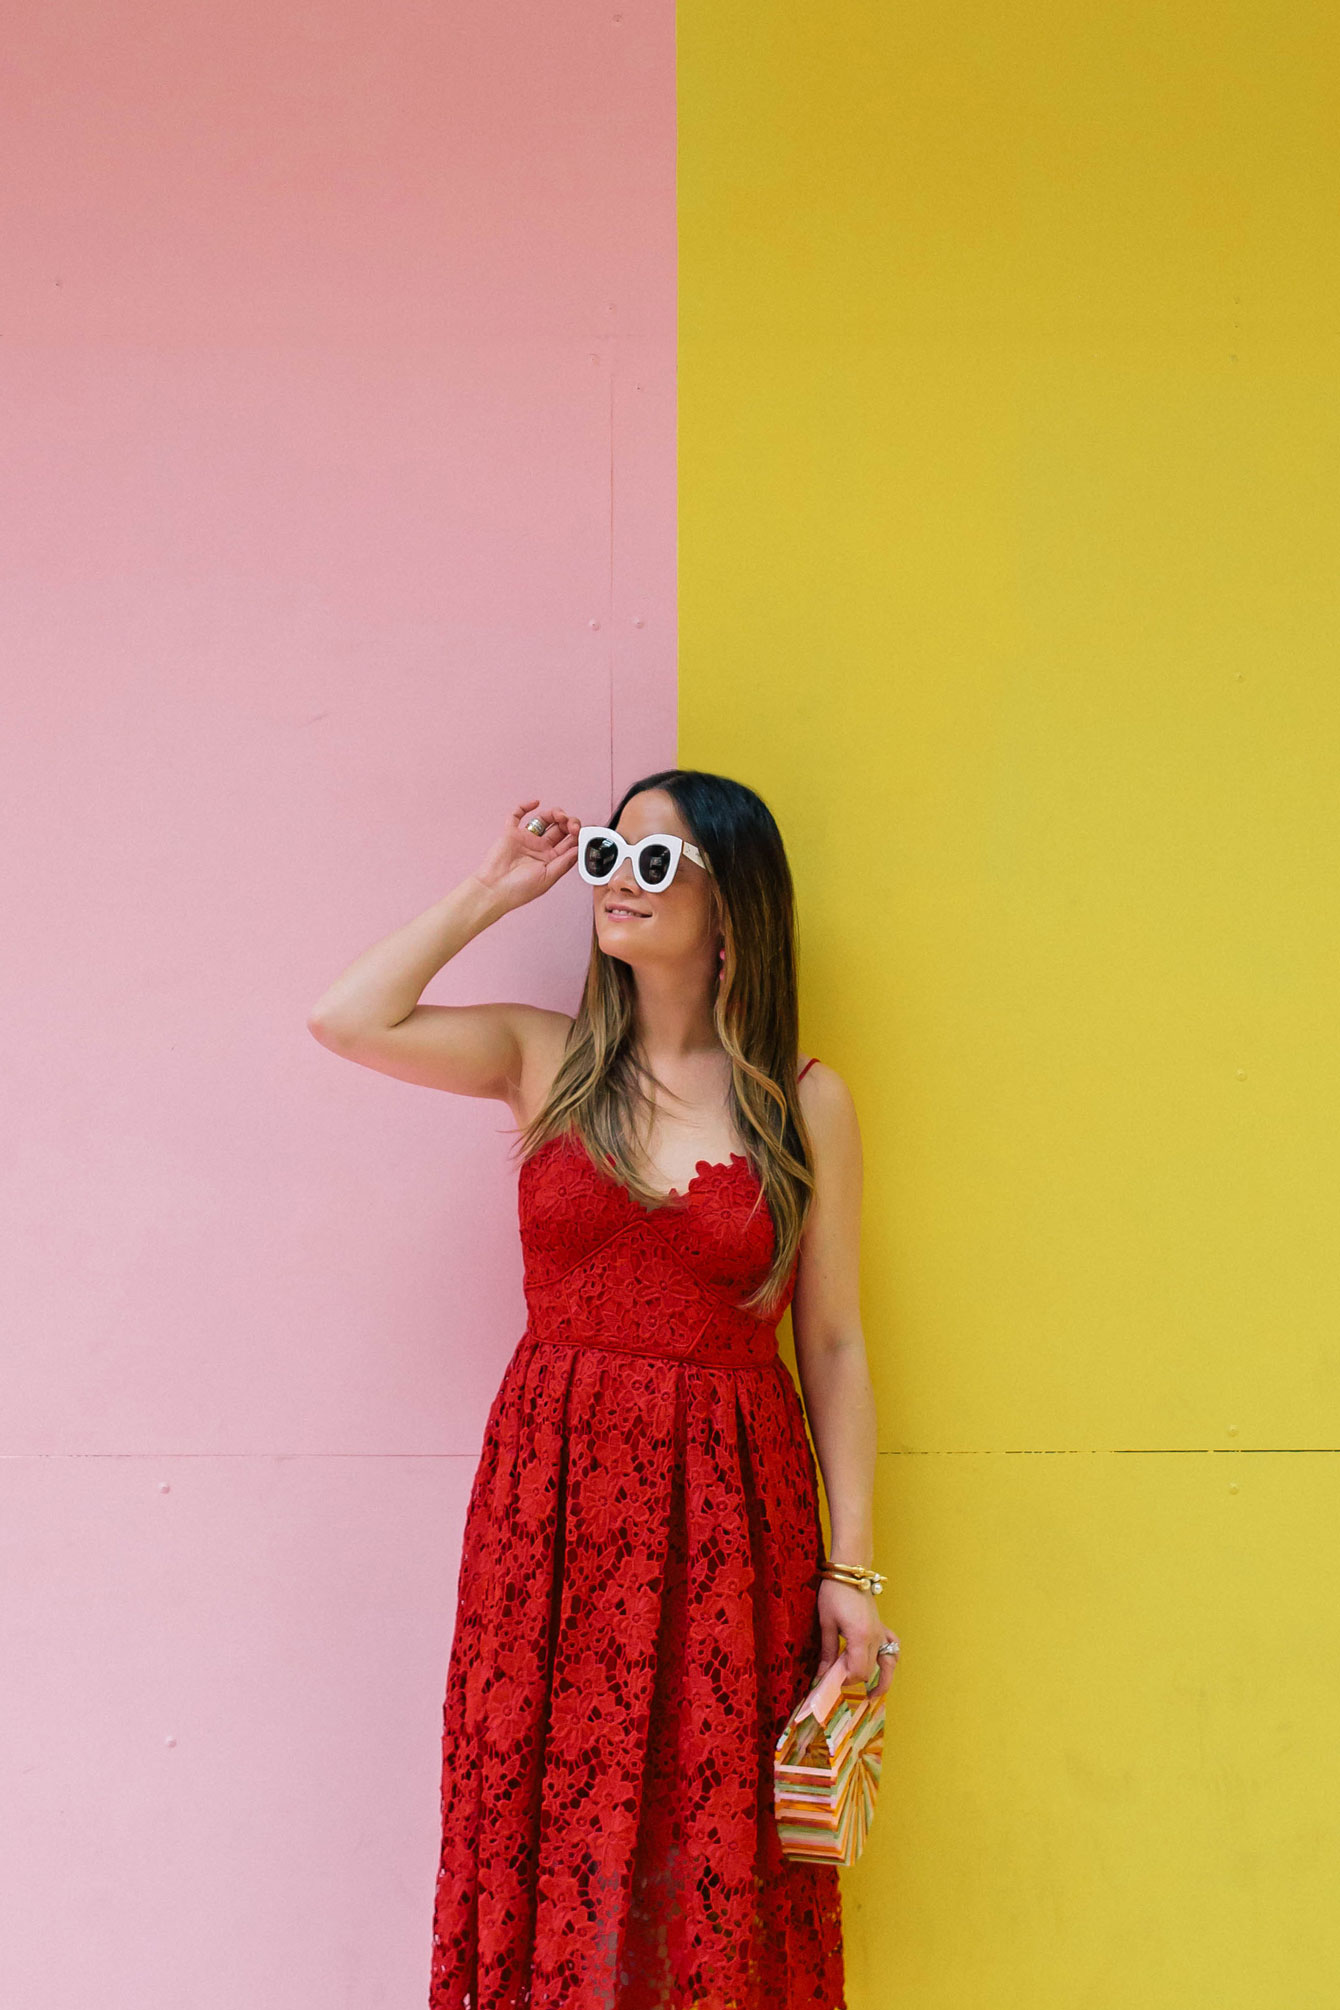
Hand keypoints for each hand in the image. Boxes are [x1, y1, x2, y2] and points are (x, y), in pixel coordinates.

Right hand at [472, 799, 580, 909]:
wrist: (494, 890)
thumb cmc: (519, 890)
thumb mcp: (548, 878)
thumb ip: (564, 862)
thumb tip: (579, 849)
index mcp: (551, 859)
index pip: (569, 842)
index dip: (578, 835)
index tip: (582, 832)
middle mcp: (540, 848)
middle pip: (560, 828)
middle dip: (569, 822)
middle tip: (571, 824)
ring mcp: (526, 839)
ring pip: (544, 819)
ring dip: (555, 813)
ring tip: (559, 815)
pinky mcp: (511, 833)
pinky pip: (516, 815)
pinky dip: (525, 806)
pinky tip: (535, 803)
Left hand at [815, 1576, 897, 1700]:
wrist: (849, 1570)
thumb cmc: (834, 1593)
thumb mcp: (826, 1623)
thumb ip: (827, 1652)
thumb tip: (821, 1676)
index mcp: (860, 1637)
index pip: (858, 1671)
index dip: (844, 1681)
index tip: (829, 1681)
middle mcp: (875, 1637)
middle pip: (869, 1670)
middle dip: (854, 1680)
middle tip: (838, 1684)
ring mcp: (880, 1632)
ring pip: (888, 1663)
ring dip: (882, 1680)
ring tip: (873, 1693)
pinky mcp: (881, 1626)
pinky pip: (892, 1647)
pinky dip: (889, 1660)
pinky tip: (882, 1666)